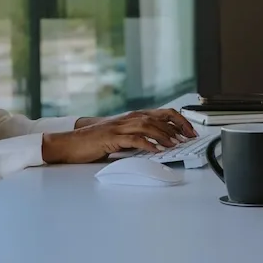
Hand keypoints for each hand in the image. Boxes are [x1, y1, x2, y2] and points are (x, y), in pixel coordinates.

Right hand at [41, 108, 197, 163]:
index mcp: (133, 117)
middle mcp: (128, 118)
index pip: (162, 113)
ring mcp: (120, 127)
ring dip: (164, 134)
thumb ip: (139, 137)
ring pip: (148, 125)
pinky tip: (156, 150)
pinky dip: (147, 144)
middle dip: (177, 127)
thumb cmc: (96, 141)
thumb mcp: (122, 137)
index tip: (190, 131)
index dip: (179, 120)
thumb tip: (160, 144)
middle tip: (189, 137)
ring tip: (175, 144)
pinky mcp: (112, 137)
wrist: (72, 143)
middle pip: (158, 117)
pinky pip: (133, 139)